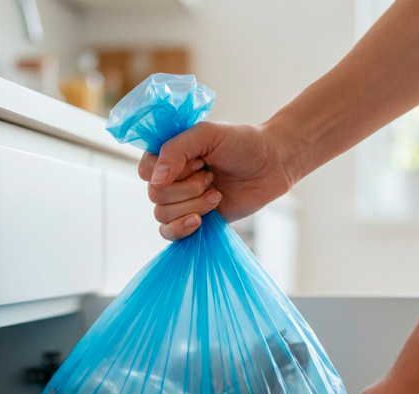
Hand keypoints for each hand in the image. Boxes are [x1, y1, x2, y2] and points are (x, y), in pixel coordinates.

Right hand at [138, 121, 299, 239]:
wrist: (272, 165)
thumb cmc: (243, 143)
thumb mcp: (208, 134)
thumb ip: (176, 150)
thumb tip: (155, 180)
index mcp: (169, 155)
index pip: (145, 170)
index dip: (167, 171)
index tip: (197, 162)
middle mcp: (171, 179)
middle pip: (155, 195)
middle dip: (187, 189)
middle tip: (212, 176)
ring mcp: (181, 202)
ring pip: (163, 215)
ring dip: (193, 205)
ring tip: (217, 194)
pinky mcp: (193, 221)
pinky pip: (169, 234)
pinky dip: (181, 229)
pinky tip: (199, 221)